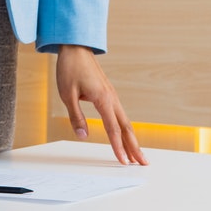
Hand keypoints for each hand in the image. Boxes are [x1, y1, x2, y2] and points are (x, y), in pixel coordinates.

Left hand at [55, 45, 146, 165]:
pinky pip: (120, 115)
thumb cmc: (70, 68)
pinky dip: (125, 129)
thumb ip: (76, 117)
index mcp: (103, 99)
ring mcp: (112, 96)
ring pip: (125, 122)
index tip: (123, 162)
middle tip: (143, 163)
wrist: (76, 48)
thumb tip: (83, 136)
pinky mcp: (109, 94)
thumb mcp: (67, 94)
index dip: (118, 147)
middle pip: (126, 128)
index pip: (113, 129)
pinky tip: (126, 136)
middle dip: (135, 147)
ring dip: (132, 139)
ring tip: (138, 155)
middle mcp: (112, 98)